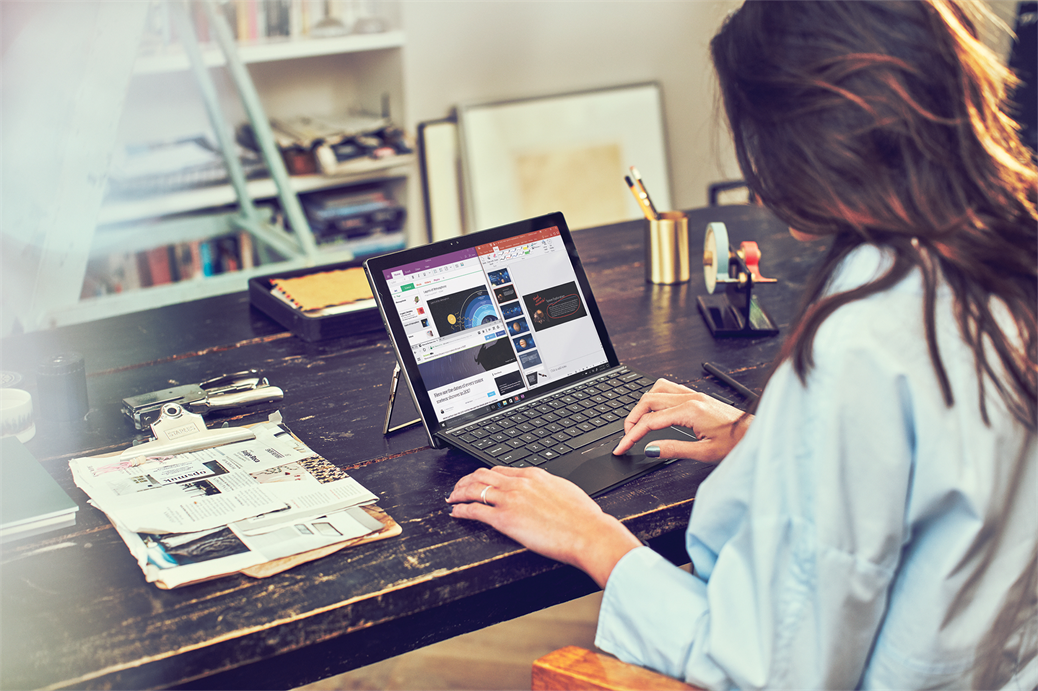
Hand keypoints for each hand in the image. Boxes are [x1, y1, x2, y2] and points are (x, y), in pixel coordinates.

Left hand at [447, 466, 642, 587]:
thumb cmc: (583, 518)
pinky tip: (455, 512)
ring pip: (474, 489)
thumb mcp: (565, 491)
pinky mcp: (504, 519)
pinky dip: (460, 510)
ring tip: (452, 498)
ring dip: (459, 492)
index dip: (486, 475)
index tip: (480, 480)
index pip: (501, 470)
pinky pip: (474, 510)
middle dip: (467, 480)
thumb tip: (545, 492)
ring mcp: (510, 499)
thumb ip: (549, 488)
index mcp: (533, 475)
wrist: (587, 532)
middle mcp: (519, 483)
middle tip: (459, 487)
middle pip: (483, 475)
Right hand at [612, 378, 750, 462]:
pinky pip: (668, 389)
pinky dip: (655, 398)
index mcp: (690, 411)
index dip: (632, 435)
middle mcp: (690, 398)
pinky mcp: (697, 396)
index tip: (622, 446)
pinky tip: (655, 411)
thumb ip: (674, 450)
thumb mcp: (704, 453)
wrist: (756, 434)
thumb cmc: (737, 443)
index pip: (650, 421)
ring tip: (637, 423)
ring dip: (642, 405)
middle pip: (648, 401)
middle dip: (632, 419)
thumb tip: (650, 449)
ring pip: (656, 389)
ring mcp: (694, 394)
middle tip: (626, 436)